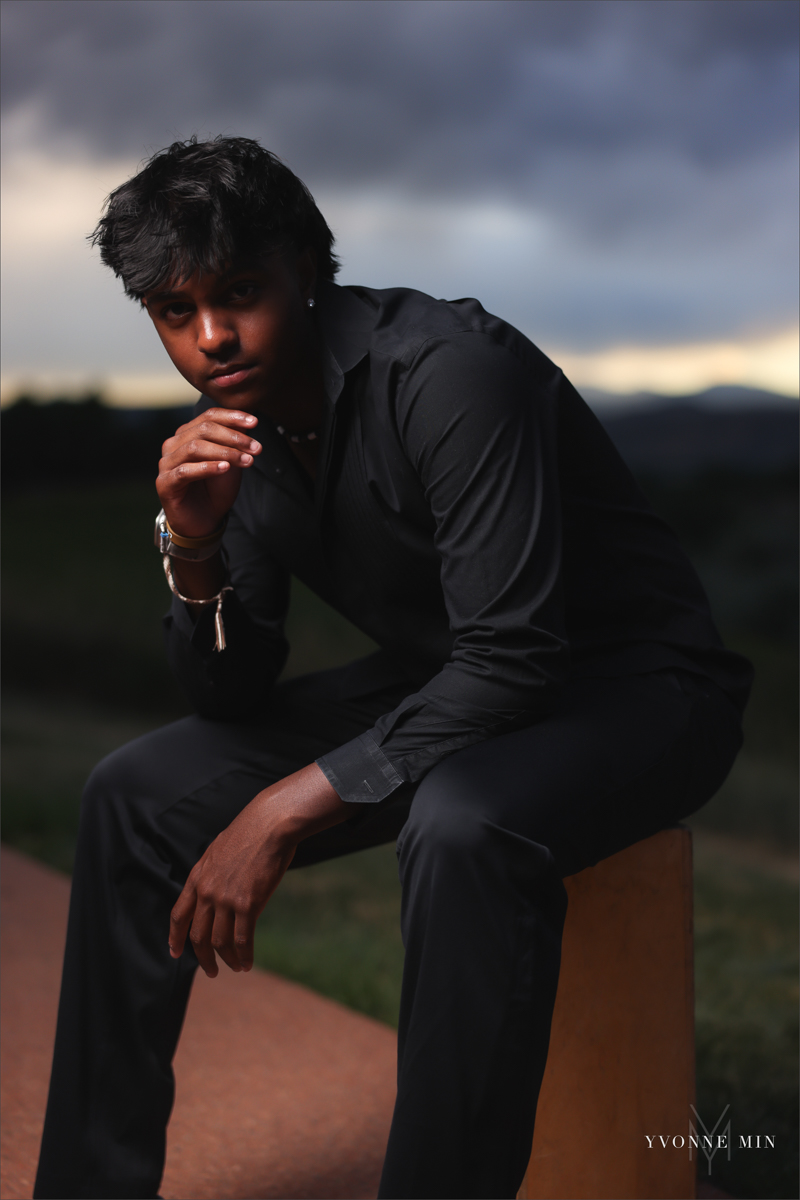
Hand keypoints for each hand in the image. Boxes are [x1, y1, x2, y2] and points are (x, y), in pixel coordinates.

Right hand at [156, 408, 261, 537]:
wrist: (204, 521)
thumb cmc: (215, 489)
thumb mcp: (230, 462)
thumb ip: (234, 443)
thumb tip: (248, 422)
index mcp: (187, 434)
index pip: (209, 417)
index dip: (232, 417)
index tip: (254, 422)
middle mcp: (174, 444)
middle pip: (203, 430)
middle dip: (233, 437)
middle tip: (256, 448)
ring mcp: (166, 463)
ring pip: (195, 447)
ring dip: (225, 452)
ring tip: (246, 460)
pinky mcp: (165, 483)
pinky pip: (185, 470)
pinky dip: (207, 467)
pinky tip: (224, 468)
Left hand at [169, 764, 351, 976]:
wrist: (269, 824)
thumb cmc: (249, 833)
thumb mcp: (218, 851)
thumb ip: (212, 874)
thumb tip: (214, 890)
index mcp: (197, 877)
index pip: (179, 915)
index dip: (175, 937)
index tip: (176, 952)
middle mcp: (207, 892)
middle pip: (198, 936)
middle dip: (203, 958)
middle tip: (212, 970)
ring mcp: (226, 899)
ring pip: (220, 942)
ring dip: (227, 960)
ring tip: (235, 967)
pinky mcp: (248, 904)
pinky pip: (242, 939)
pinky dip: (244, 955)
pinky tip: (248, 963)